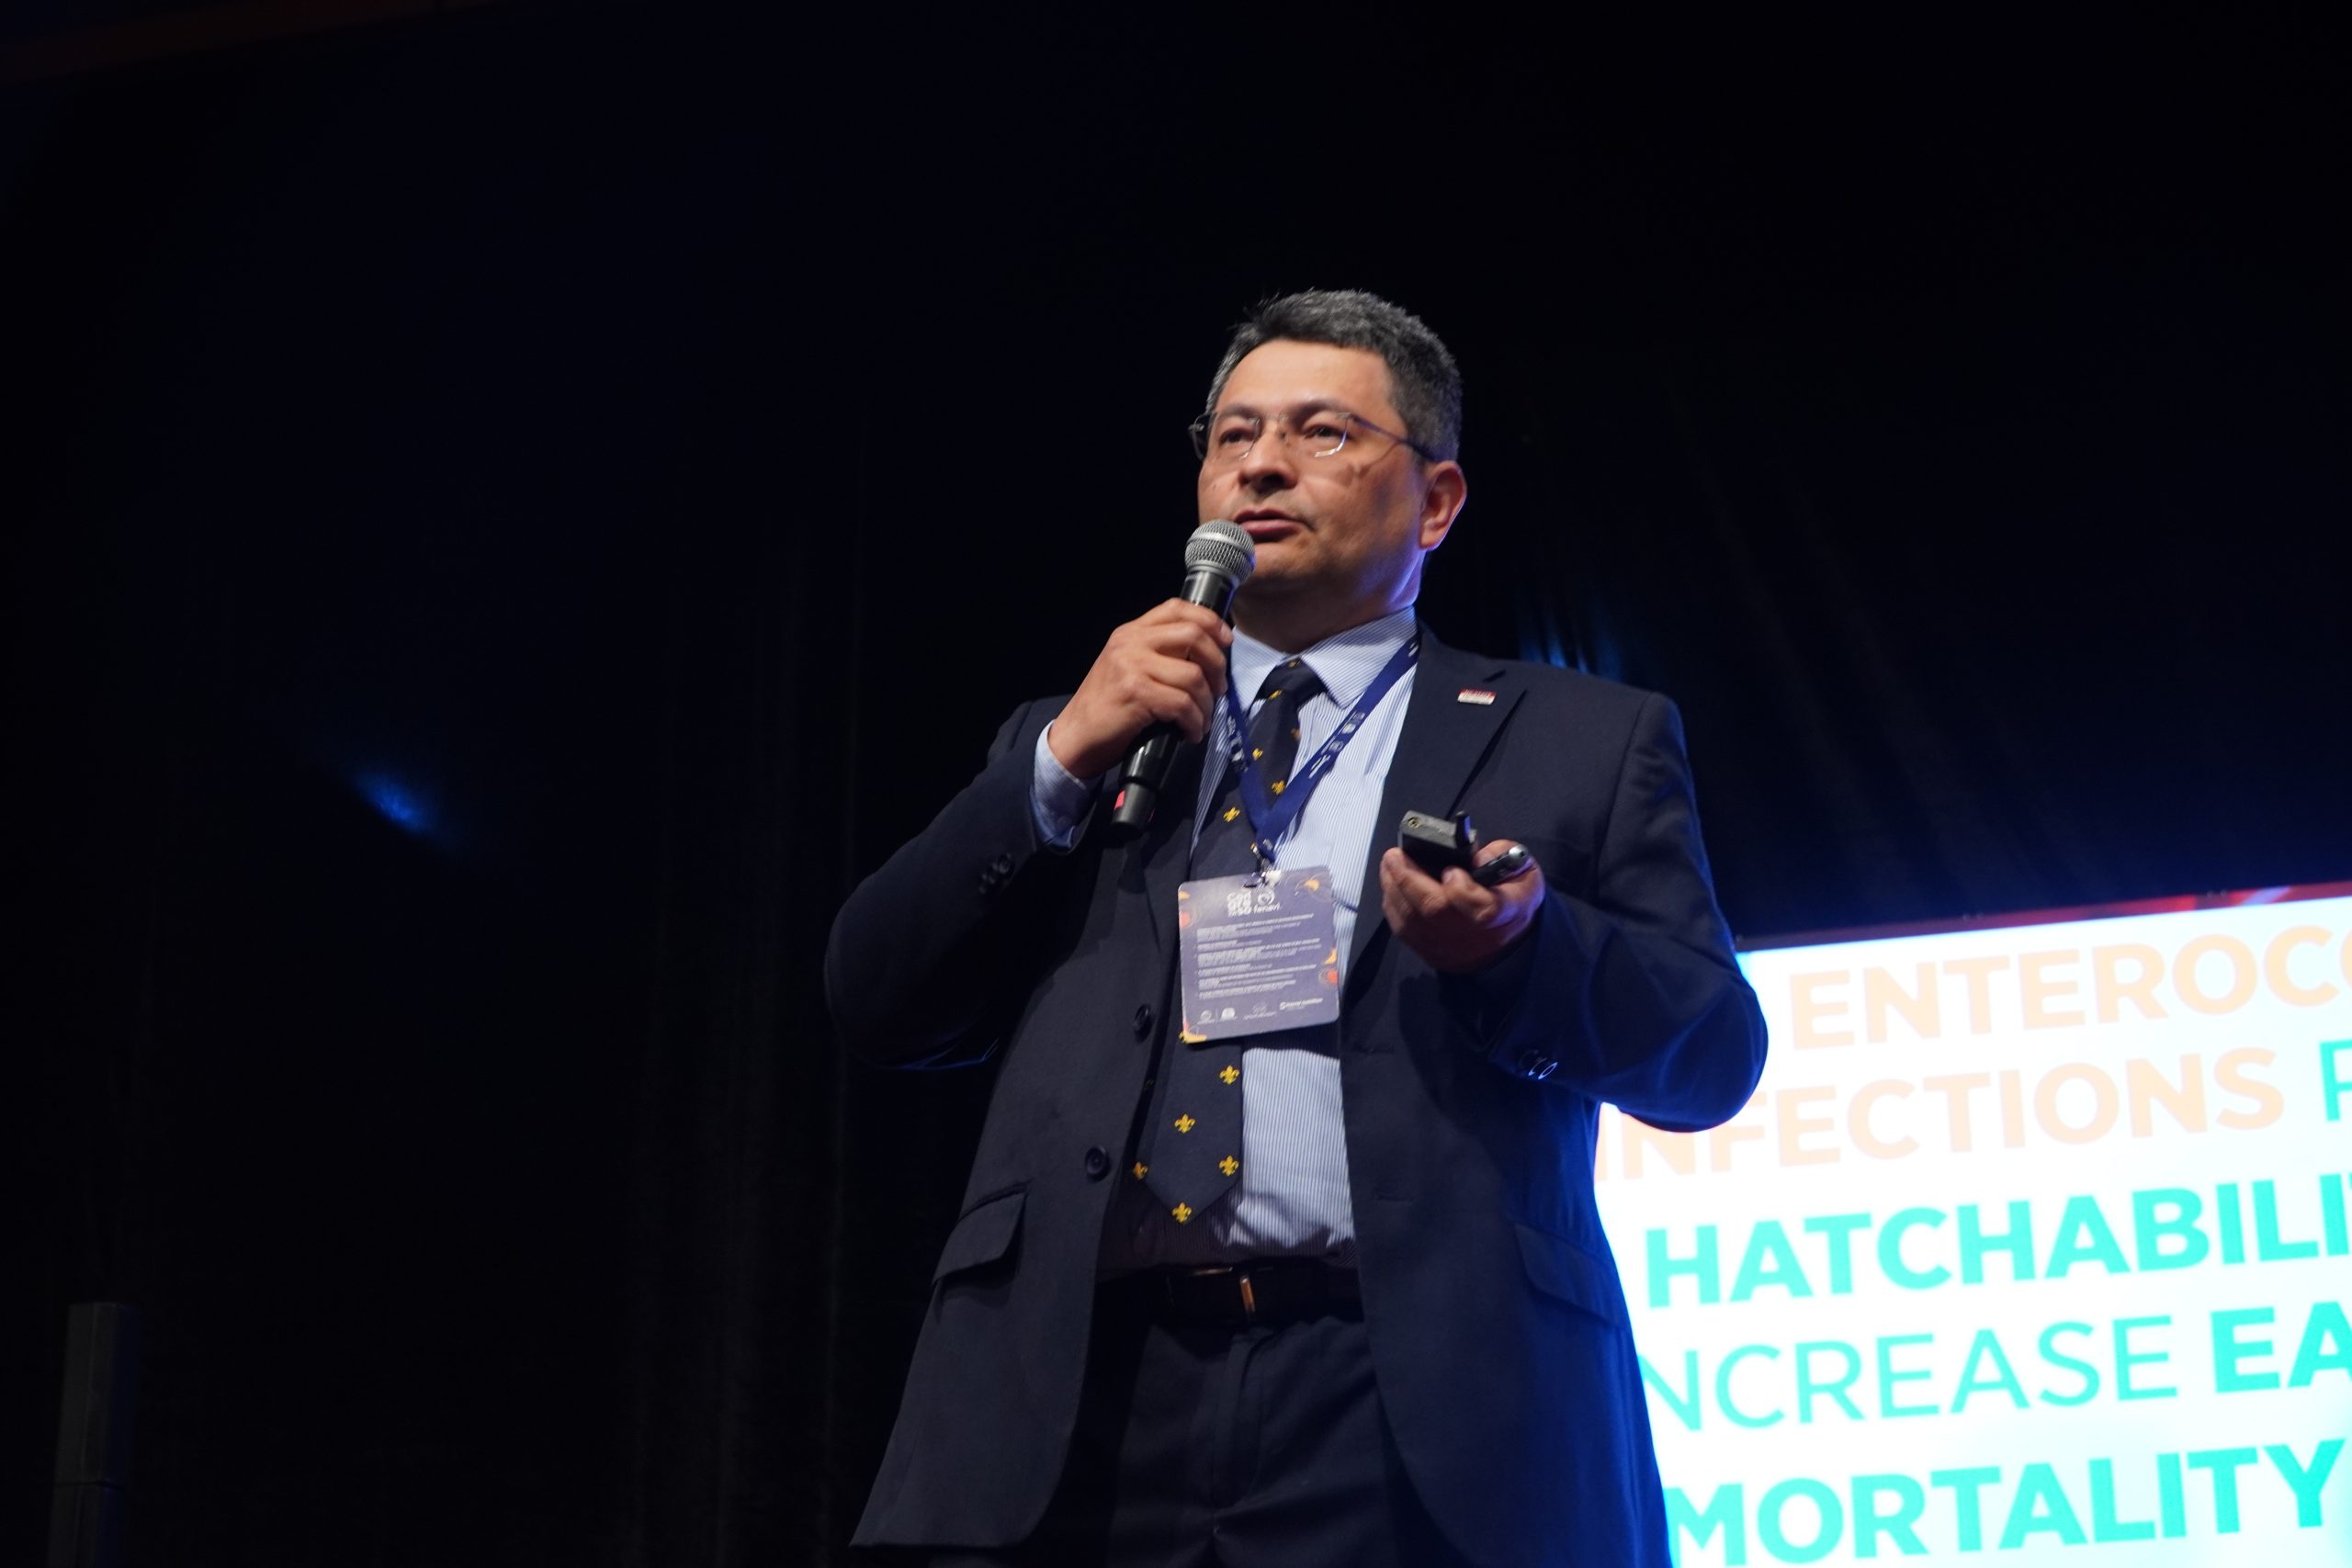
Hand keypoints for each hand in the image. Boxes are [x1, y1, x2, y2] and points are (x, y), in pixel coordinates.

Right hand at [1048, 599, 1232, 779]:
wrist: (1076, 736)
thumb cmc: (1107, 706)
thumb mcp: (1128, 667)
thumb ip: (1158, 654)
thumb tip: (1207, 655)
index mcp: (1131, 632)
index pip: (1177, 607)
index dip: (1210, 620)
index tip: (1226, 642)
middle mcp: (1130, 642)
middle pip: (1193, 635)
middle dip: (1217, 664)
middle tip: (1219, 689)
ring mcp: (1131, 666)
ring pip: (1192, 675)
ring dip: (1206, 704)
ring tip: (1202, 720)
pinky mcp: (1135, 693)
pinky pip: (1182, 704)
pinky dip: (1194, 722)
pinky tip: (1191, 732)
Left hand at [1379, 840, 1544, 972]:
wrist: (1510, 943)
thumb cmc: (1513, 897)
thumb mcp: (1522, 869)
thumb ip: (1500, 854)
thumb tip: (1471, 855)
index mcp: (1504, 912)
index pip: (1483, 909)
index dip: (1462, 890)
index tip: (1452, 870)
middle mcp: (1475, 936)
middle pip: (1434, 911)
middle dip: (1408, 878)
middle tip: (1394, 855)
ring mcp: (1451, 949)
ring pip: (1412, 921)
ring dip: (1394, 889)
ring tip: (1389, 866)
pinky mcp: (1433, 955)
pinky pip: (1404, 932)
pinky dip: (1393, 906)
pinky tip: (1391, 888)